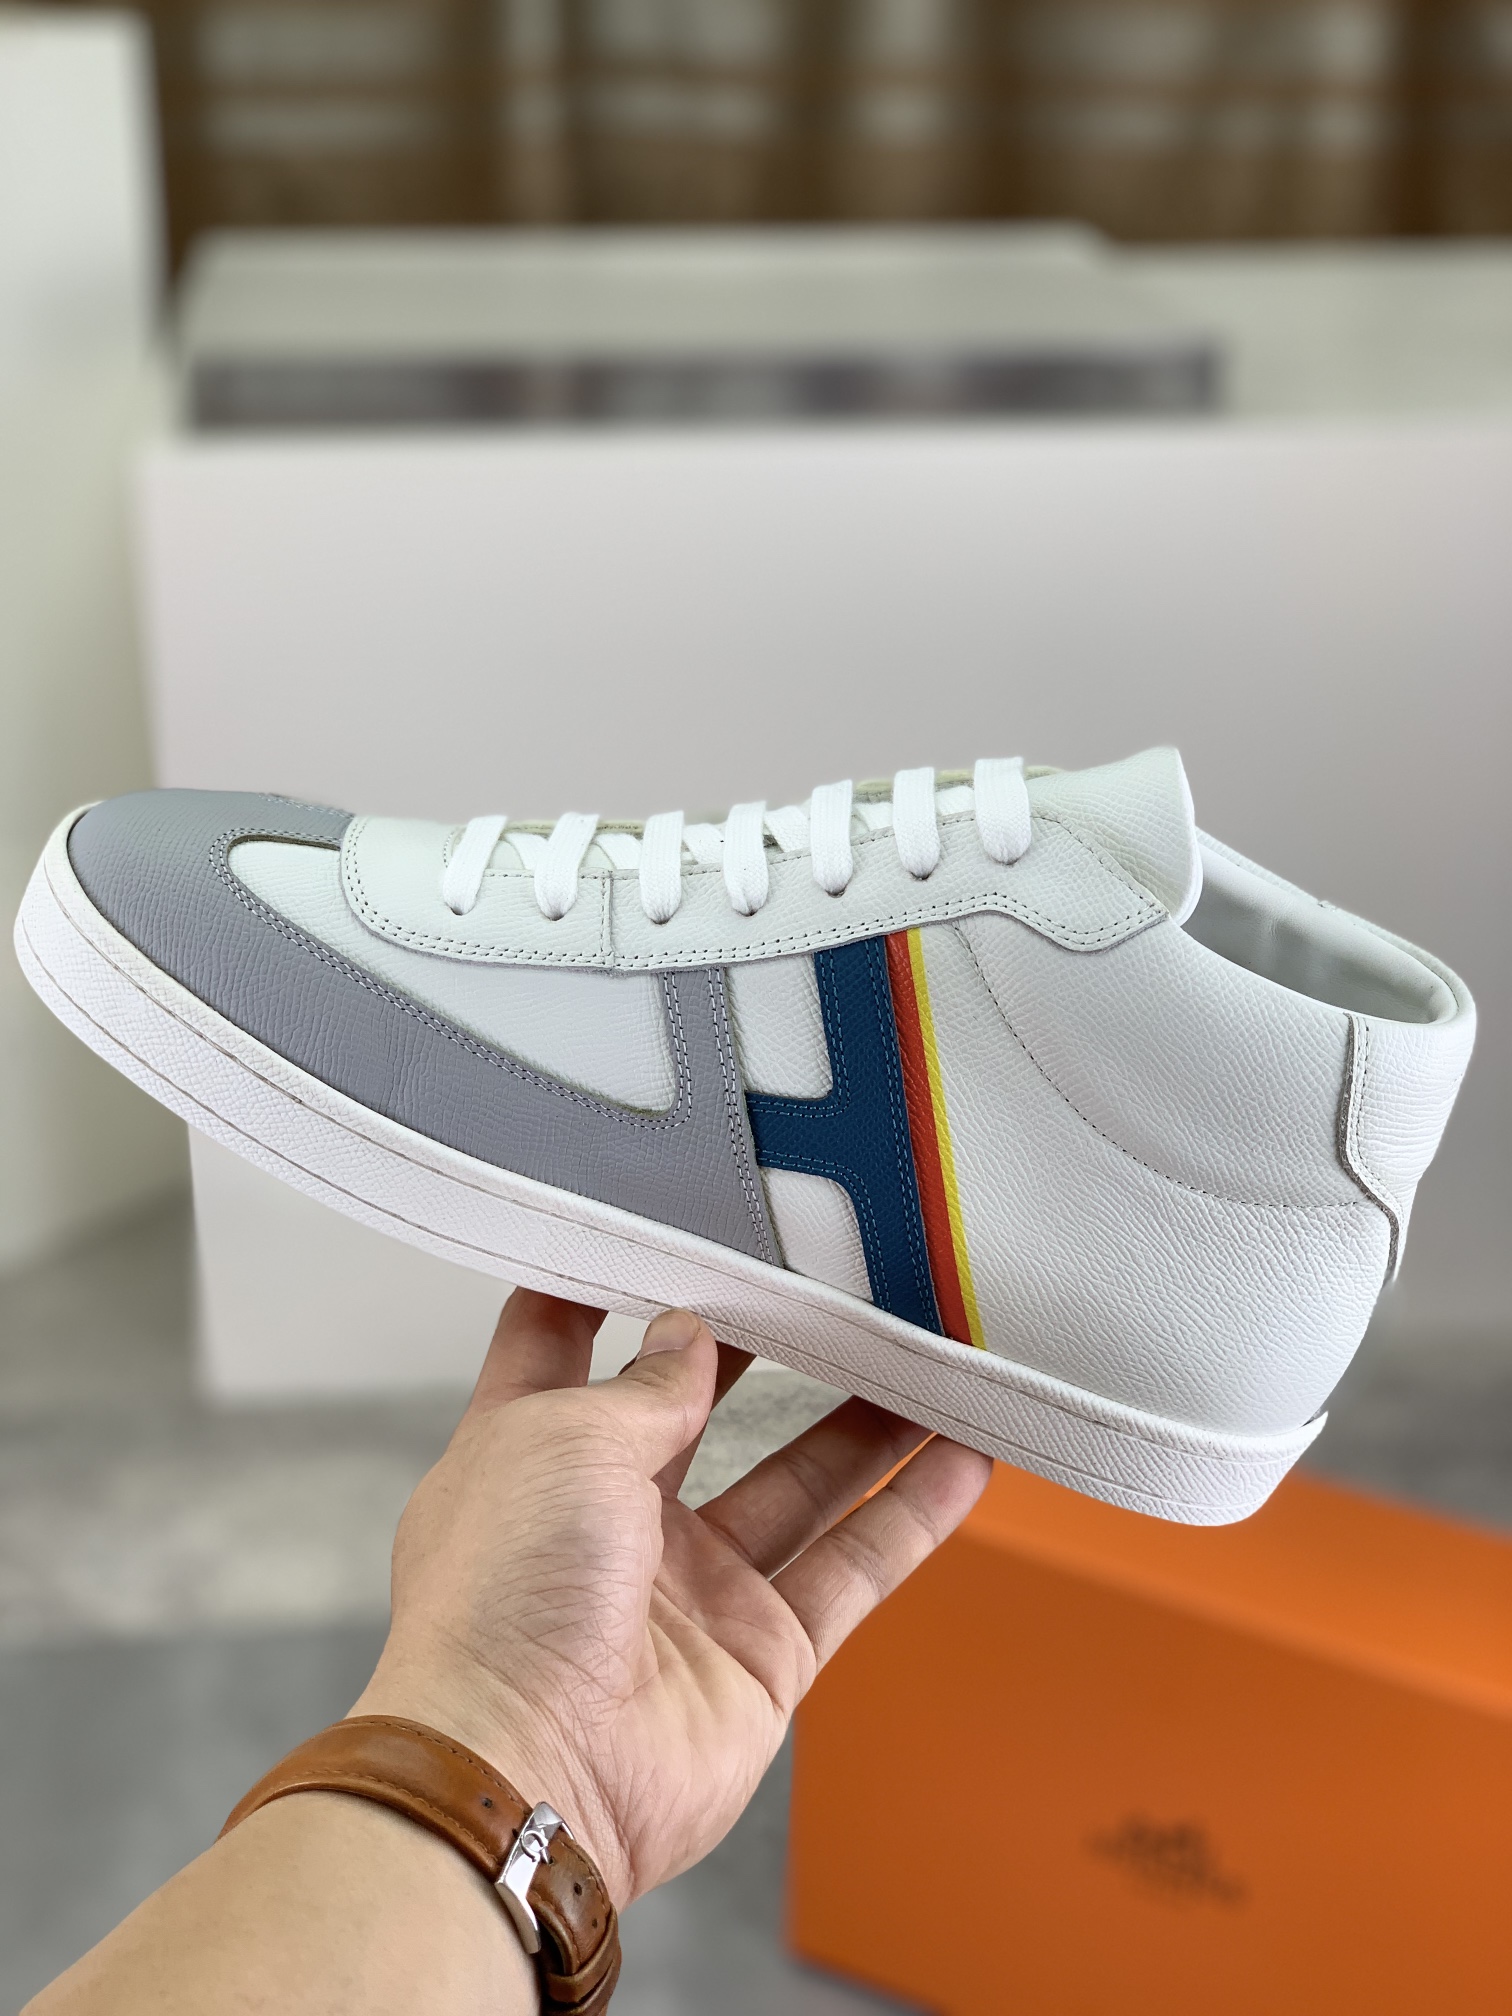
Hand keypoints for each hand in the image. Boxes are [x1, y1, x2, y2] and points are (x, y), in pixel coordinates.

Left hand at [353, 1291, 990, 1905]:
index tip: (665, 1225)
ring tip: (926, 1351)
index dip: (608, 1282)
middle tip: (829, 1283)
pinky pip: (852, 1566)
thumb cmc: (498, 1606)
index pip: (561, 1342)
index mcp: (531, 1455)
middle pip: (702, 1409)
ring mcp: (691, 1588)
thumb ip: (646, 1385)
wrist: (528, 1777)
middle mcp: (609, 1519)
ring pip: (799, 1481)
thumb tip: (688, 1335)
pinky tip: (963, 1458)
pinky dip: (911, 1513)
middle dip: (763, 1346)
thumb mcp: (562, 1440)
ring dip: (864, 1420)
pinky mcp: (761, 1653)